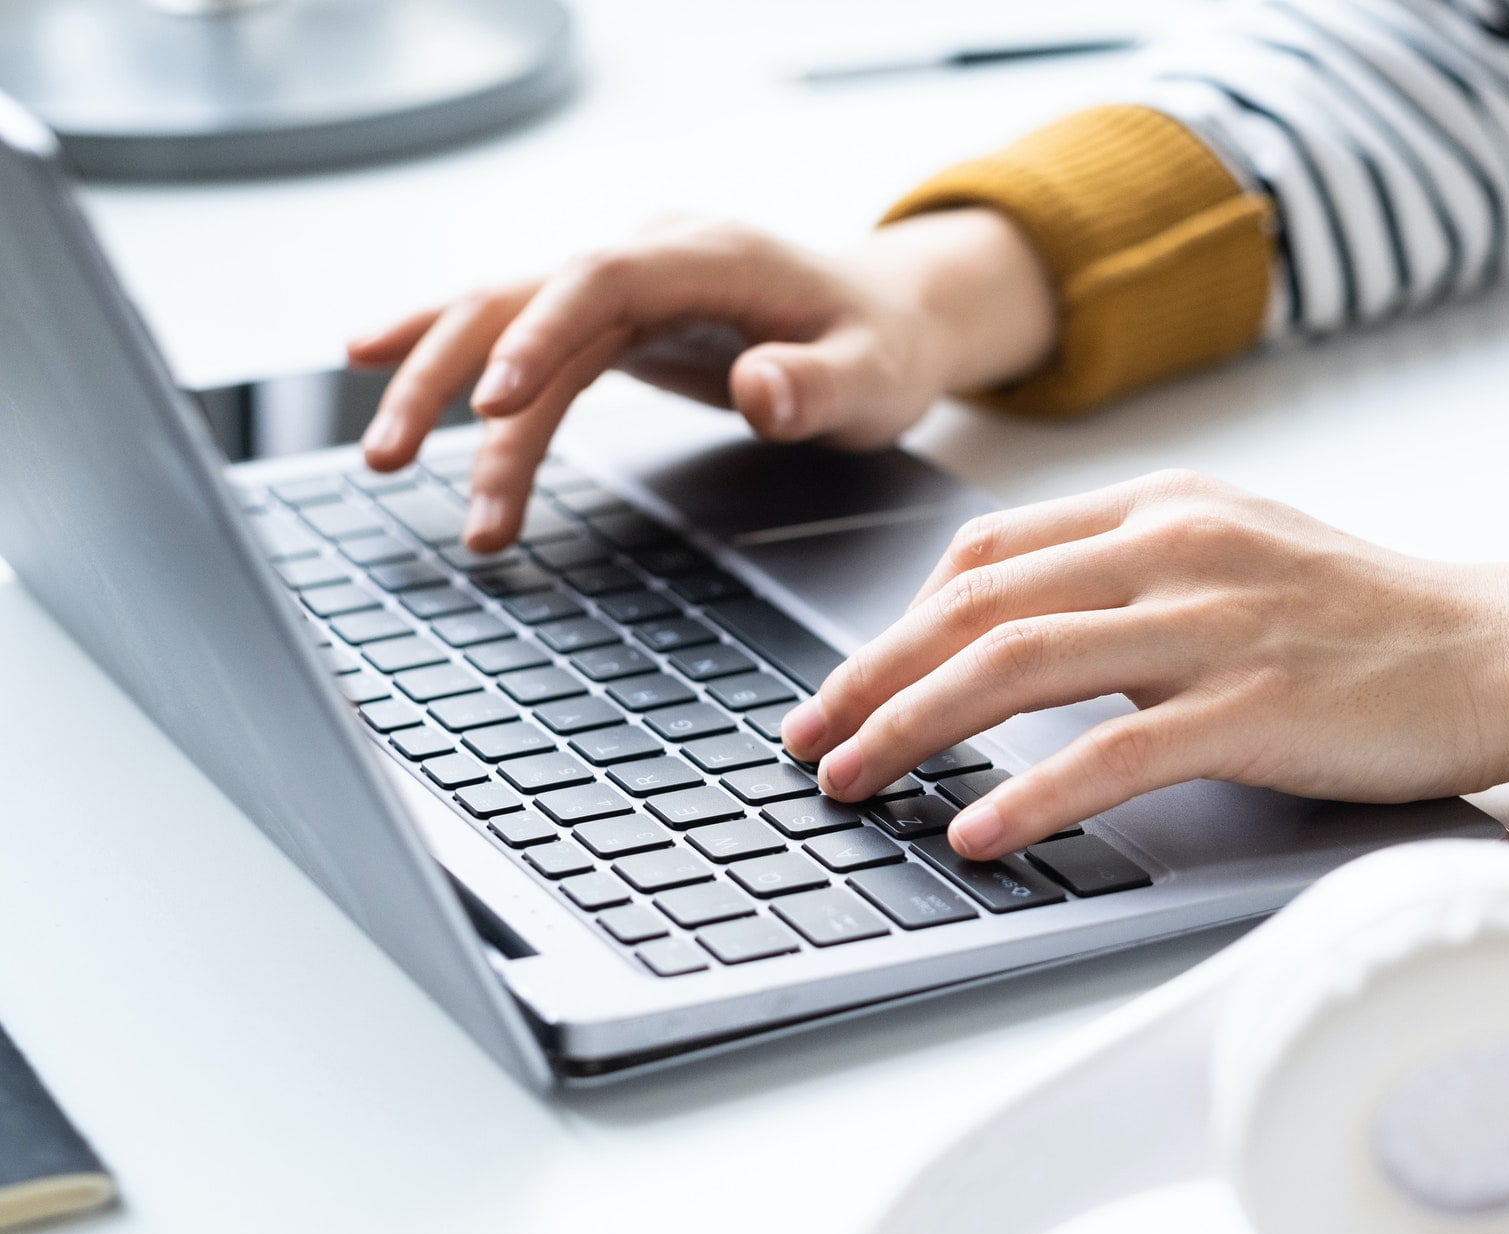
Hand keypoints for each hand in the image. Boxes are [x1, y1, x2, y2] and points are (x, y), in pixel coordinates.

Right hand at [346, 209, 1057, 550]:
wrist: (887, 317)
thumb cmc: (882, 347)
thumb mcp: (874, 378)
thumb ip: (819, 386)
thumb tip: (760, 390)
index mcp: (711, 254)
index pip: (603, 279)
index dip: (542, 334)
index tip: (497, 404)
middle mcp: (650, 254)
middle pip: (524, 295)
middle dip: (449, 373)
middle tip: (393, 457)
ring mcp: (622, 282)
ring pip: (503, 319)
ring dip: (439, 388)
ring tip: (385, 464)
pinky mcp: (608, 318)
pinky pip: (519, 336)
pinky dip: (456, 366)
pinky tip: (380, 379)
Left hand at [781, 470, 1508, 858]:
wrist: (1498, 648)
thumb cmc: (1365, 617)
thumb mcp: (1236, 554)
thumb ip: (1128, 572)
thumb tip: (1013, 627)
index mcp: (1161, 506)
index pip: (986, 552)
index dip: (896, 620)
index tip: (852, 680)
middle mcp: (1173, 547)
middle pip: (974, 604)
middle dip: (869, 676)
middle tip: (809, 738)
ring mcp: (1213, 623)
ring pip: (1016, 664)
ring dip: (912, 728)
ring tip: (853, 782)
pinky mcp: (1255, 706)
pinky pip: (1111, 751)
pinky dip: (1030, 795)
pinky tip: (977, 833)